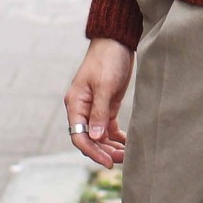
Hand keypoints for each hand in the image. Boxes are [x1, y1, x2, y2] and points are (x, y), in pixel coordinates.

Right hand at [64, 38, 133, 168]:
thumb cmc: (107, 58)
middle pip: (90, 139)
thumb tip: (94, 139)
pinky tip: (127, 144)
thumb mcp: (104, 85)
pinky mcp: (108, 105)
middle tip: (122, 159)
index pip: (79, 136)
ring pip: (100, 136)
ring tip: (127, 154)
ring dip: (111, 146)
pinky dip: (117, 137)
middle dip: (105, 151)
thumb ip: (99, 112)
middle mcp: (83, 108)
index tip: (107, 162)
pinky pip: (109, 128)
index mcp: (76, 103)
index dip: (92, 151)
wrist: (117, 40)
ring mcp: (95, 107)